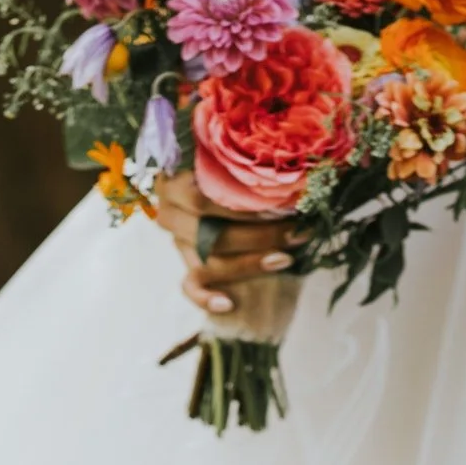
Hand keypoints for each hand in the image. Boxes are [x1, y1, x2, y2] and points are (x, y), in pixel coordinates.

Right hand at [155, 170, 303, 316]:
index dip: (244, 202)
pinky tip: (228, 304)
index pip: (205, 195)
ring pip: (209, 260)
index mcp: (175, 178)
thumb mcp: (232, 161)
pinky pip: (191, 287)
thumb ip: (241, 165)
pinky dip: (207, 298)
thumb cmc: (236, 173)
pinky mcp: (187, 267)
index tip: (283, 203)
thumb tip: (287, 173)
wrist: (219, 194)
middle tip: (295, 232)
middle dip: (259, 234)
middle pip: (211, 231)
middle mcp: (170, 210)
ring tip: (284, 259)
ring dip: (249, 263)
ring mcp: (178, 241)